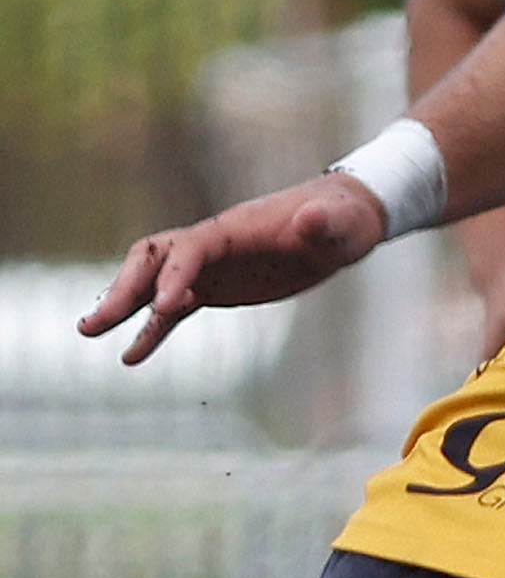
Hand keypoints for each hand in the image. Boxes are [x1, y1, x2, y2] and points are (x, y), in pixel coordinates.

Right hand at [78, 174, 391, 365]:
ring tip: (89, 332)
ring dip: (122, 307)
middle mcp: (211, 245)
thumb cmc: (343, 220)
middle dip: (124, 289)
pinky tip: (130, 358)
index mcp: (234, 228)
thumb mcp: (341, 224)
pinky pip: (174, 310)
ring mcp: (210, 267)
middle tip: (95, 323)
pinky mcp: (215, 287)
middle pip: (152, 261)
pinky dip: (152, 330)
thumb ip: (323, 223)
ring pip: (153, 284)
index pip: (190, 249)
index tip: (166, 308)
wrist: (342, 222)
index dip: (175, 275)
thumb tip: (311, 219)